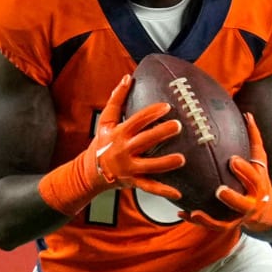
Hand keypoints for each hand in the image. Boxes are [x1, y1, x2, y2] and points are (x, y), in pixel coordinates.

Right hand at [38, 75, 183, 214]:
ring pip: (150, 166)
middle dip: (161, 133)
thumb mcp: (105, 121)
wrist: (89, 172)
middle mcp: (124, 150)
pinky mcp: (133, 181)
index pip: (137, 120)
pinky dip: (163, 191)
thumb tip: (127, 78)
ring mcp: (129, 167)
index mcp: (119, 133)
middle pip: (145, 140)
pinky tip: (178, 192)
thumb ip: (116, 99)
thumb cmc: (101, 143)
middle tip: (178, 126)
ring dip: (166, 163)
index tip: (166, 107)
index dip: (151, 113)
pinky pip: (149, 187)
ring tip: (182, 159)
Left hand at [181, 113, 271, 231]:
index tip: (232, 161)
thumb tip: (247, 114)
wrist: (267, 212)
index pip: (254, 177)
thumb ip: (253, 138)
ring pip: (225, 221)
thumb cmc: (259, 179)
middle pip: (243, 202)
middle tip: (219, 189)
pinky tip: (183, 213)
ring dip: (210, 218)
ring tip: (195, 211)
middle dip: (232, 197)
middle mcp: (251, 204)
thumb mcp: (260, 160)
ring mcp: (239, 217)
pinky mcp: (228, 225)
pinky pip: (211, 226)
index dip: (244, 170)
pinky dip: (198, 221)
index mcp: (259, 185)